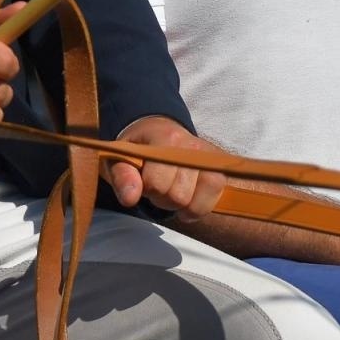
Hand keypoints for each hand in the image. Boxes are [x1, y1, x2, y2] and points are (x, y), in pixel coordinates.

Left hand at [108, 116, 225, 220]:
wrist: (158, 131)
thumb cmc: (137, 148)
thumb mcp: (120, 158)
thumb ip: (122, 176)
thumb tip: (130, 198)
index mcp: (166, 137)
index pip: (156, 182)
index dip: (145, 187)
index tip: (142, 177)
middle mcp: (193, 147)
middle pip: (176, 196)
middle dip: (161, 197)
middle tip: (156, 184)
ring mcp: (210, 159)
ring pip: (191, 203)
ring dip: (177, 204)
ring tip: (169, 189)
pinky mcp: (219, 171)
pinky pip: (208, 204)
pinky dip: (195, 209)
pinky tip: (185, 201)